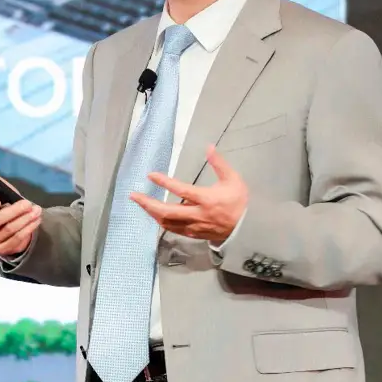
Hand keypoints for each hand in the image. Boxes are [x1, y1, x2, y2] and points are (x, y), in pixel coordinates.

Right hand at [0, 161, 41, 256]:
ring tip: (37, 210)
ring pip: (9, 229)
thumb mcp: (0, 191)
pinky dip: (28, 228)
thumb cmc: (4, 206)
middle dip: (14, 211)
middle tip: (27, 203)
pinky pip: (17, 239)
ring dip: (25, 219)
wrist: (15, 225)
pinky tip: (36, 220)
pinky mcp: (3, 249)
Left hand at [130, 145, 246, 244]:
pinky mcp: (194, 234)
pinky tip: (156, 215)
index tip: (151, 175)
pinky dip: (162, 221)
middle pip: (167, 211)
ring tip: (142, 204)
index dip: (165, 183)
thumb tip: (209, 147)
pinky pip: (174, 229)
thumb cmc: (239, 202)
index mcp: (206, 199)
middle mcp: (197, 214)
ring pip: (167, 222)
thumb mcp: (233, 179)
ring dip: (152, 213)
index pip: (181, 190)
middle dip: (148, 203)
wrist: (248, 229)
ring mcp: (194, 227)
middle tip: (134, 196)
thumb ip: (219, 163)